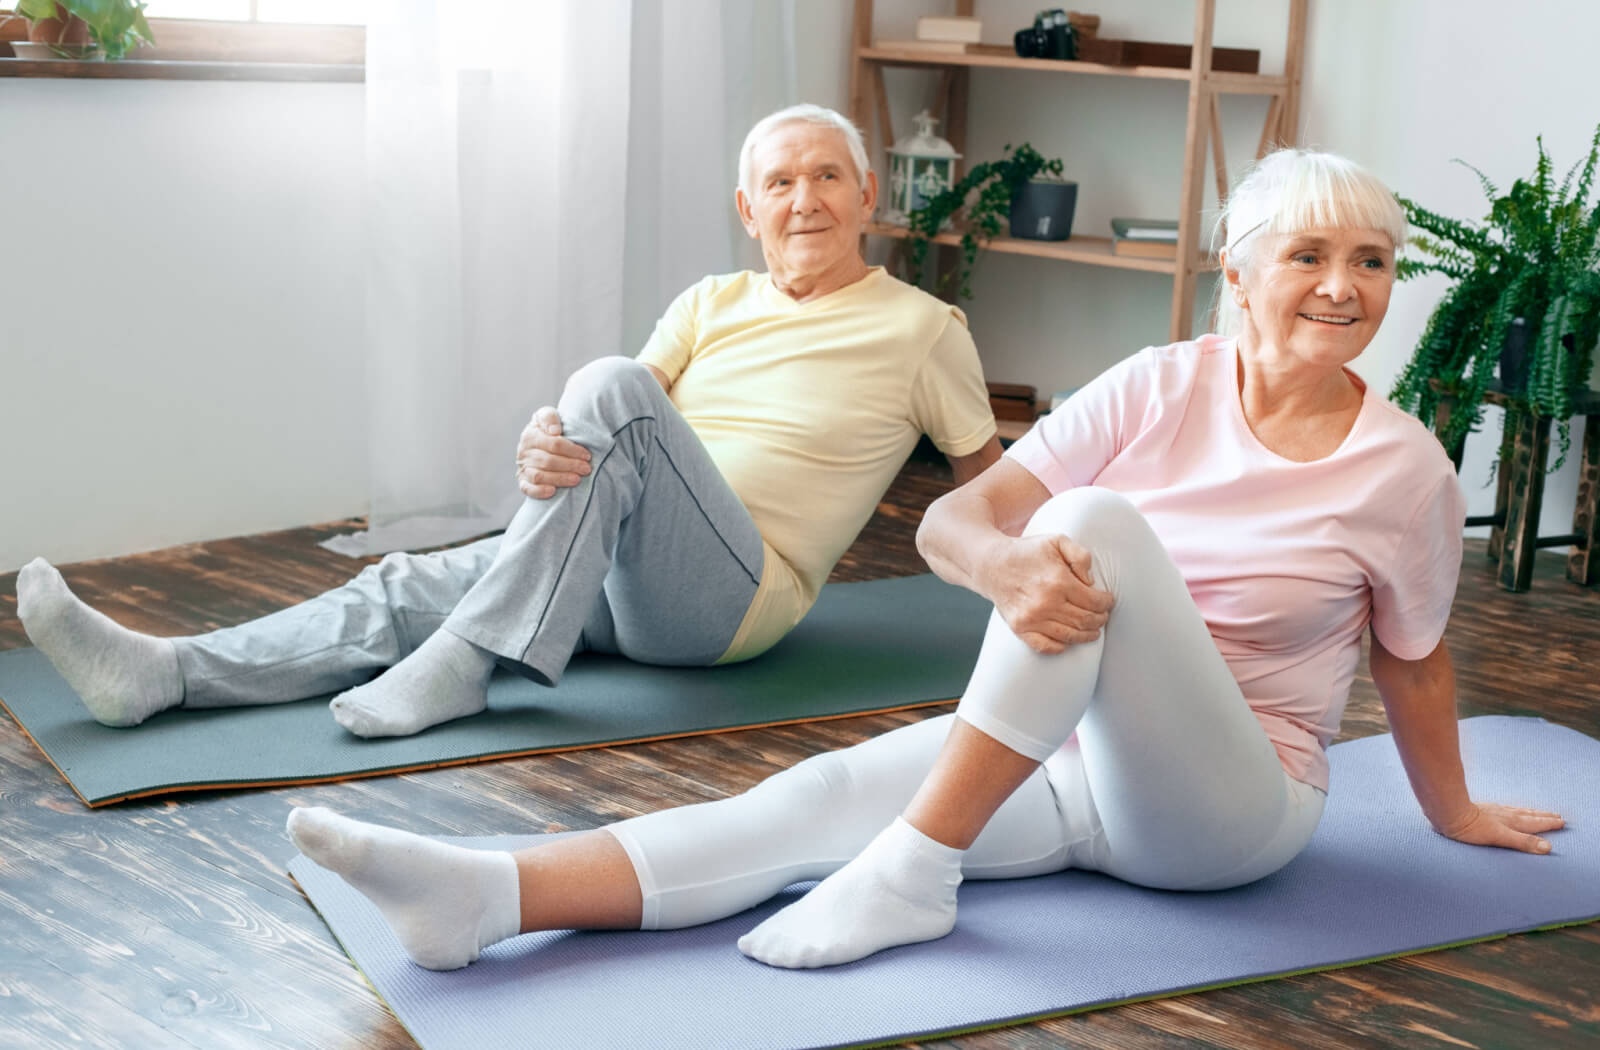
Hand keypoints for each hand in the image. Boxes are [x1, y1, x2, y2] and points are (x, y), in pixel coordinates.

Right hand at [515, 407, 591, 498]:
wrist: (538, 442)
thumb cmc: (548, 428)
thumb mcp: (547, 415)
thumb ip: (549, 417)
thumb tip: (555, 431)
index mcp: (530, 435)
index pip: (554, 444)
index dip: (572, 450)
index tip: (587, 455)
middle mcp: (524, 452)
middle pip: (548, 461)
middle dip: (570, 465)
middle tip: (586, 469)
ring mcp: (522, 468)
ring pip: (539, 476)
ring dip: (559, 479)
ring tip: (576, 480)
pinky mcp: (522, 481)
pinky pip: (527, 489)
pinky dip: (539, 491)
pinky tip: (553, 491)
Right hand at [976, 533, 1114, 653]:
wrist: (991, 564)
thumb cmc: (1028, 552)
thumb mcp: (1057, 541)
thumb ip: (1080, 556)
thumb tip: (1091, 582)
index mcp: (1059, 581)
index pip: (1094, 601)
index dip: (1107, 603)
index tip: (1108, 601)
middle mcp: (1046, 603)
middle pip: (1085, 620)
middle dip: (1100, 619)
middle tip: (1103, 616)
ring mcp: (1032, 618)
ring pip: (1070, 636)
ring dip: (1087, 635)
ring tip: (1094, 631)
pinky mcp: (1020, 628)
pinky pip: (1045, 646)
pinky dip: (1061, 647)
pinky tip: (1068, 641)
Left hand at [1436, 802, 1563, 853]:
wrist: (1450, 813)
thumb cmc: (1473, 829)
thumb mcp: (1501, 837)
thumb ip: (1523, 842)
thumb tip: (1548, 847)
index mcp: (1512, 822)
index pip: (1535, 824)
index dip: (1548, 824)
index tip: (1561, 822)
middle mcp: (1506, 814)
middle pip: (1529, 815)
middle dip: (1543, 817)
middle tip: (1557, 815)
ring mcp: (1494, 810)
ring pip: (1518, 811)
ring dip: (1531, 812)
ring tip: (1538, 812)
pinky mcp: (1484, 809)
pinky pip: (1505, 809)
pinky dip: (1514, 810)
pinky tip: (1509, 810)